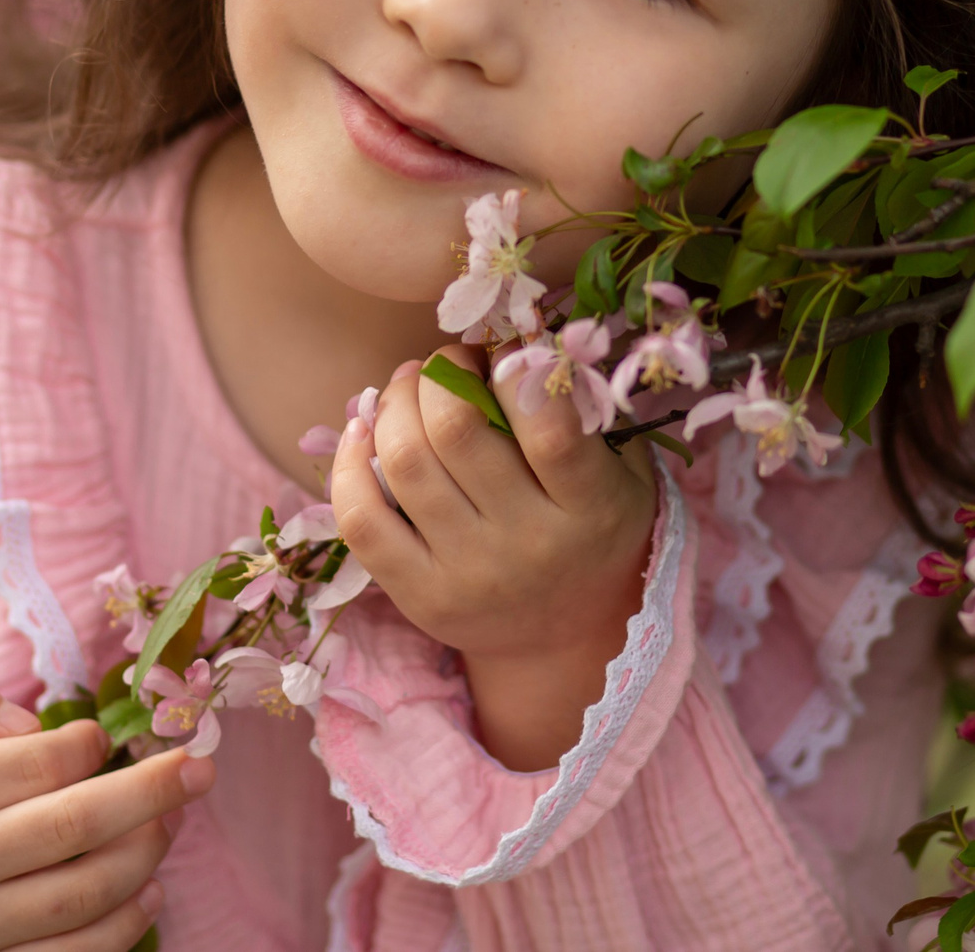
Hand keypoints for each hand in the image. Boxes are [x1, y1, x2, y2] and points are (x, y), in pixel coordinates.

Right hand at [0, 668, 213, 951]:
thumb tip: (36, 724)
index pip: (29, 766)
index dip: (85, 744)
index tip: (103, 736)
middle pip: (68, 828)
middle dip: (149, 794)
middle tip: (199, 768)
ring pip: (77, 898)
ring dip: (144, 856)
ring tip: (173, 820)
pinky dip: (119, 930)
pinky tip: (149, 892)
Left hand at [330, 344, 658, 770]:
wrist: (569, 640)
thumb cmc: (596, 532)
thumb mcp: (624, 474)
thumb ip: (583, 408)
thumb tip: (521, 332)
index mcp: (590, 508)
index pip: (547, 425)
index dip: (513, 368)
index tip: (502, 351)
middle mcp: (528, 544)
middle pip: (454, 429)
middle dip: (440, 372)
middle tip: (445, 360)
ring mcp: (468, 575)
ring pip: (404, 462)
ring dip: (396, 402)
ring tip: (408, 384)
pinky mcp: (418, 597)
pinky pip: (361, 520)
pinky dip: (351, 462)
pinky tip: (363, 428)